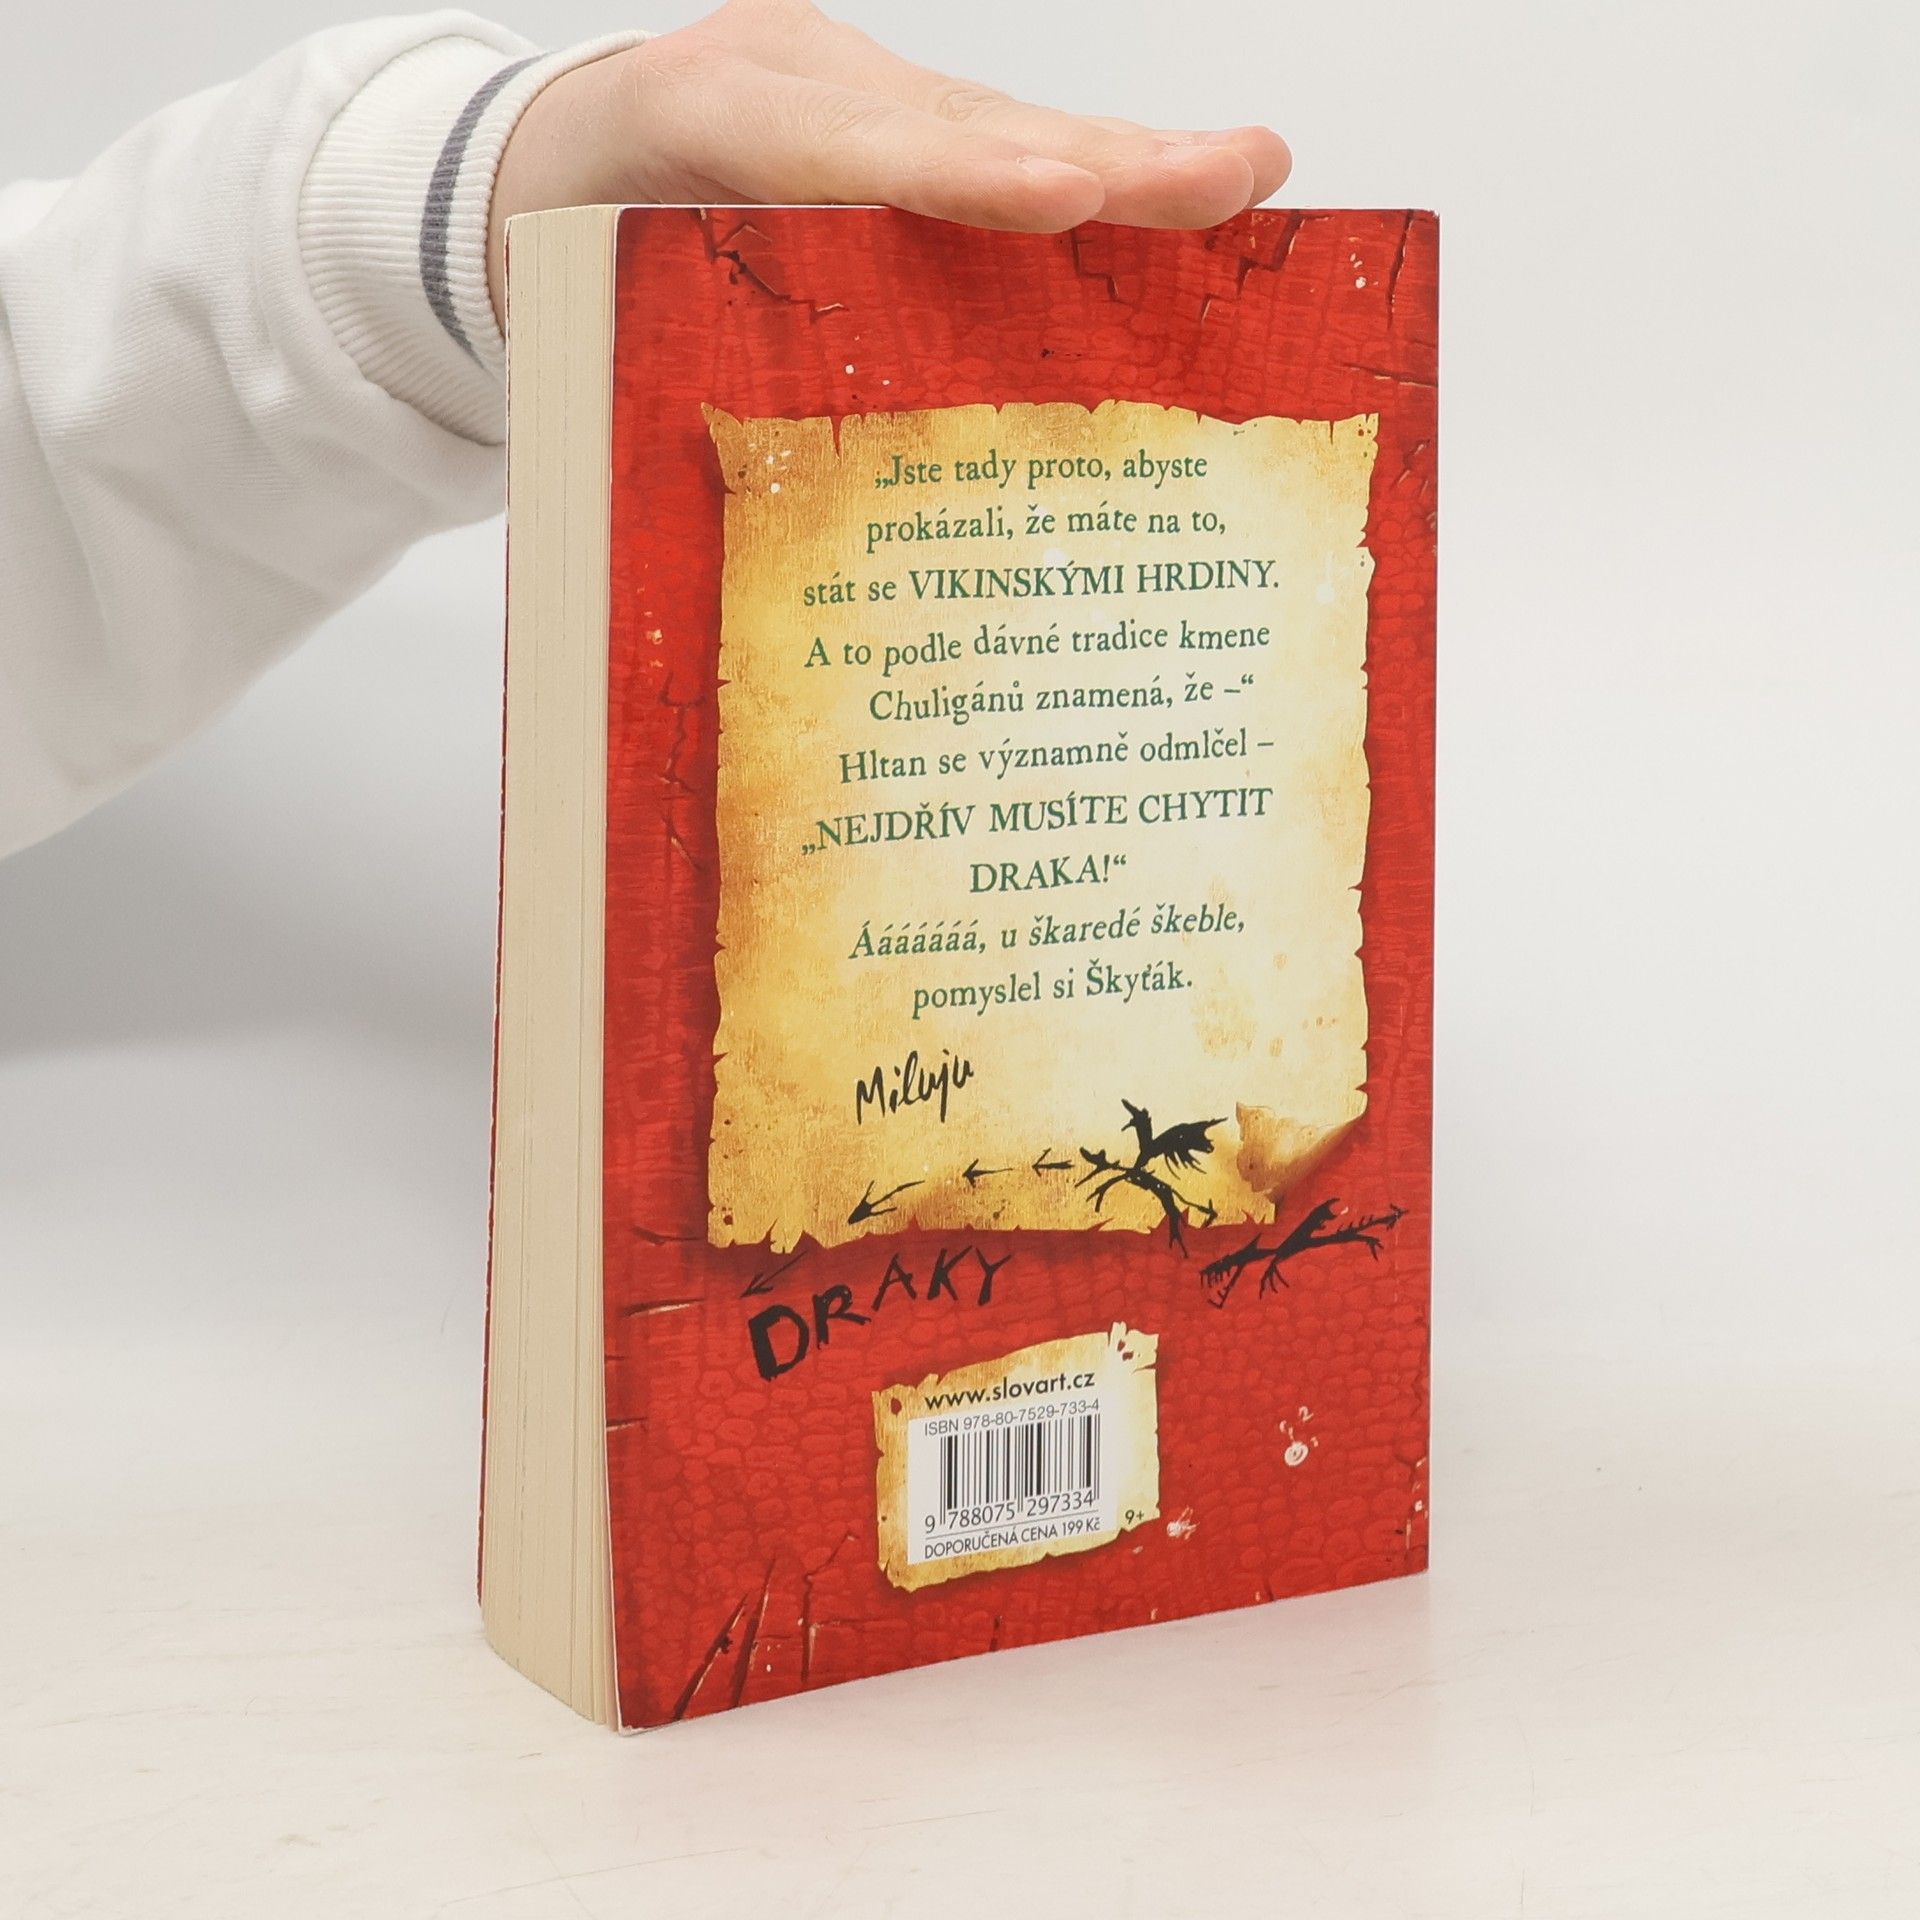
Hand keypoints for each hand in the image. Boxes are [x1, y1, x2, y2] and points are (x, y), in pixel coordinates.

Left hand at [489, 0, 1290, 323]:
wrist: (537, 161)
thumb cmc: (558, 260)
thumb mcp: (575, 314)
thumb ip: (650, 369)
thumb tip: (750, 537)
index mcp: (693, 114)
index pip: (835, 146)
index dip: (955, 175)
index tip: (1060, 199)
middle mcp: (795, 82)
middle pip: (959, 124)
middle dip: (1101, 157)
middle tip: (1228, 174)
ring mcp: (855, 94)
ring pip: (1001, 128)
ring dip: (1130, 163)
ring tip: (1248, 174)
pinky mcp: (894, 124)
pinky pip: (998, 151)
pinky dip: (1093, 180)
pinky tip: (1188, 195)